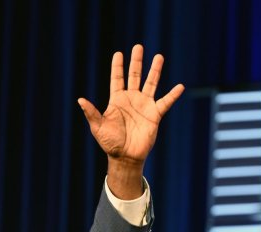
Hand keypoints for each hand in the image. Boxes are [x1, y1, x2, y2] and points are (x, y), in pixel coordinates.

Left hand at [78, 44, 183, 166]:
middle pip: (134, 76)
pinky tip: (180, 86)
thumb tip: (80, 99)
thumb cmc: (109, 143)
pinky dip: (172, 95)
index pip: (117, 79)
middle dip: (136, 62)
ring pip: (151, 83)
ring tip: (159, 56)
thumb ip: (91, 113)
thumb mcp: (98, 127)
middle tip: (138, 46)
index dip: (117, 67)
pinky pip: (165, 102)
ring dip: (155, 70)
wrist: (125, 157)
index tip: (118, 54)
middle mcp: (131, 99)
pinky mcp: (155, 114)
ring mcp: (144, 105)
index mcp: (117, 100)